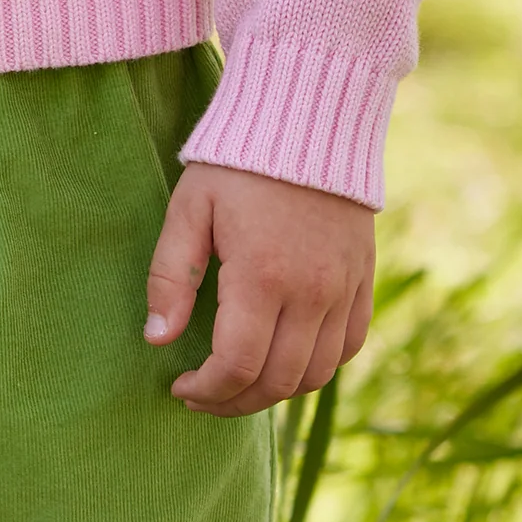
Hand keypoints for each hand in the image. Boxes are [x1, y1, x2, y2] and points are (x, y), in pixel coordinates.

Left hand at [144, 163, 372, 415]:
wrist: (309, 120)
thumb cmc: (237, 164)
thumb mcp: (189, 210)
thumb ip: (171, 277)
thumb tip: (158, 340)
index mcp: (263, 276)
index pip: (238, 365)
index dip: (207, 390)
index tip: (180, 388)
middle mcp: (312, 291)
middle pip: (279, 380)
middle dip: (235, 401)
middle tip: (202, 397)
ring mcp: (344, 289)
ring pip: (318, 374)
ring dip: (276, 392)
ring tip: (239, 386)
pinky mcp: (363, 280)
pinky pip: (348, 346)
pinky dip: (318, 367)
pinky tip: (284, 361)